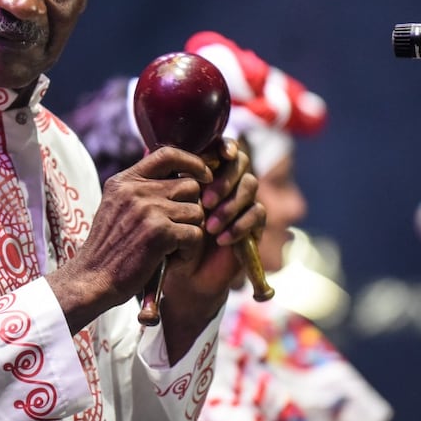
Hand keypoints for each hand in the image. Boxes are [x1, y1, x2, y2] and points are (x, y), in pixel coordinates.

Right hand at [48, 145, 213, 333]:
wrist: (92, 279)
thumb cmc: (108, 249)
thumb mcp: (116, 207)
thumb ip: (139, 189)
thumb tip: (178, 174)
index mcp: (124, 181)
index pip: (167, 154)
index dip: (192, 161)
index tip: (204, 175)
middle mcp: (135, 190)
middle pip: (190, 186)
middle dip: (191, 208)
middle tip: (177, 229)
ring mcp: (148, 209)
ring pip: (196, 211)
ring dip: (190, 232)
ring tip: (171, 248)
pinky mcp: (160, 232)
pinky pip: (195, 234)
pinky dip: (188, 251)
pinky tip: (171, 260)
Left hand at [164, 137, 262, 312]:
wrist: (184, 275)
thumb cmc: (169, 237)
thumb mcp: (163, 209)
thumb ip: (166, 182)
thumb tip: (164, 157)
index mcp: (207, 171)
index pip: (223, 147)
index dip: (227, 146)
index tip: (222, 154)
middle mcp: (229, 182)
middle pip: (241, 163)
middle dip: (224, 180)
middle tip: (205, 201)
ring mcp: (244, 202)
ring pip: (250, 186)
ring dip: (230, 205)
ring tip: (209, 227)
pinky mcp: (255, 224)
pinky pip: (258, 214)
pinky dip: (240, 225)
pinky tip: (221, 239)